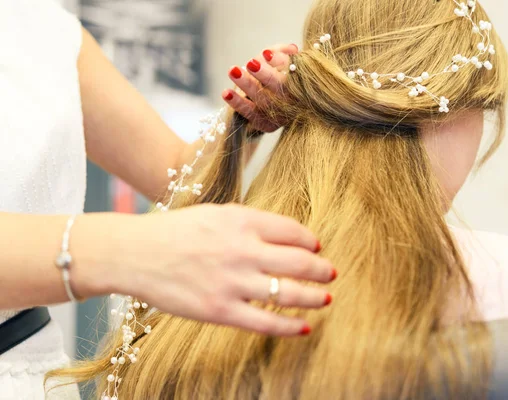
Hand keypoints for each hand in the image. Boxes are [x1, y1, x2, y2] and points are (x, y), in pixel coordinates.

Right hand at [102, 204, 333, 336]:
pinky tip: (305, 327)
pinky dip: (291, 326)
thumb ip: (251, 223)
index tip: (317, 248)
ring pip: (290, 293)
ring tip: (326, 298)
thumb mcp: (216, 214)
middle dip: (322, 269)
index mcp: (242, 221)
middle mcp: (243, 250)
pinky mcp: (221, 310)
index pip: (294, 231)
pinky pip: (266, 322)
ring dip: (315, 297)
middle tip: (331, 273)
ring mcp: (233, 282)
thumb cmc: (175, 231)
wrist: (135, 253)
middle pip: (300, 262)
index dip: (312, 242)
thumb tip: (287, 237)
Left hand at [222, 44, 297, 132]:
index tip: (265, 53)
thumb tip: (291, 49)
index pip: (293, 71)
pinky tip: (226, 93)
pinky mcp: (267, 124)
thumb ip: (284, 54)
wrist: (279, 107)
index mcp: (303, 85)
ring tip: (233, 71)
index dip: (280, 62)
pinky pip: (251, 114)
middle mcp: (294, 102)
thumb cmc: (282, 78)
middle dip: (264, 75)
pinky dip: (237, 103)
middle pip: (280, 88)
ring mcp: (281, 115)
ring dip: (247, 85)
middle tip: (250, 63)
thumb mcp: (287, 64)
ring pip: (264, 100)